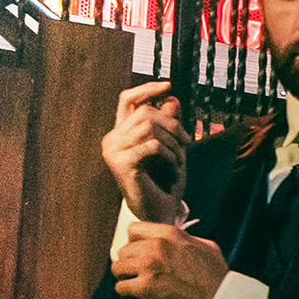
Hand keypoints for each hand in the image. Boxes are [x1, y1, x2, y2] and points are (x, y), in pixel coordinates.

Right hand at [100, 80, 187, 220]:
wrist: (159, 213)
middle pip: (145, 111)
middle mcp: (112, 139)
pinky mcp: (121, 163)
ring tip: (179, 158)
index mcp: (121, 133)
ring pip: (149, 126)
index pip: (127, 100)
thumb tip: (172, 99)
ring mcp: (113, 151)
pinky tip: (173, 166)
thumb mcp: (171, 148)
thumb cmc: (164, 183)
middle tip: (187, 141)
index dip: (146, 89)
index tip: (168, 85)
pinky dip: (169, 154)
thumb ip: (169, 125)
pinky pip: (152, 146)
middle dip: (172, 124)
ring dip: (173, 142)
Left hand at [112, 220, 229, 298]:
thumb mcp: (206, 247)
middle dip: (129, 262)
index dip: (134, 242)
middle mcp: (157, 247)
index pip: (134, 229)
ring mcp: (149, 267)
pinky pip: (121, 287)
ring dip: (125, 276)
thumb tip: (176, 241)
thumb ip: (185, 240)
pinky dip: (127, 291)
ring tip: (135, 282)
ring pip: (118, 267)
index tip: (139, 252)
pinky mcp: (146, 287)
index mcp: (170, 234)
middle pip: (124, 250)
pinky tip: (138, 293)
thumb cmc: (216, 276)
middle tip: (138, 272)